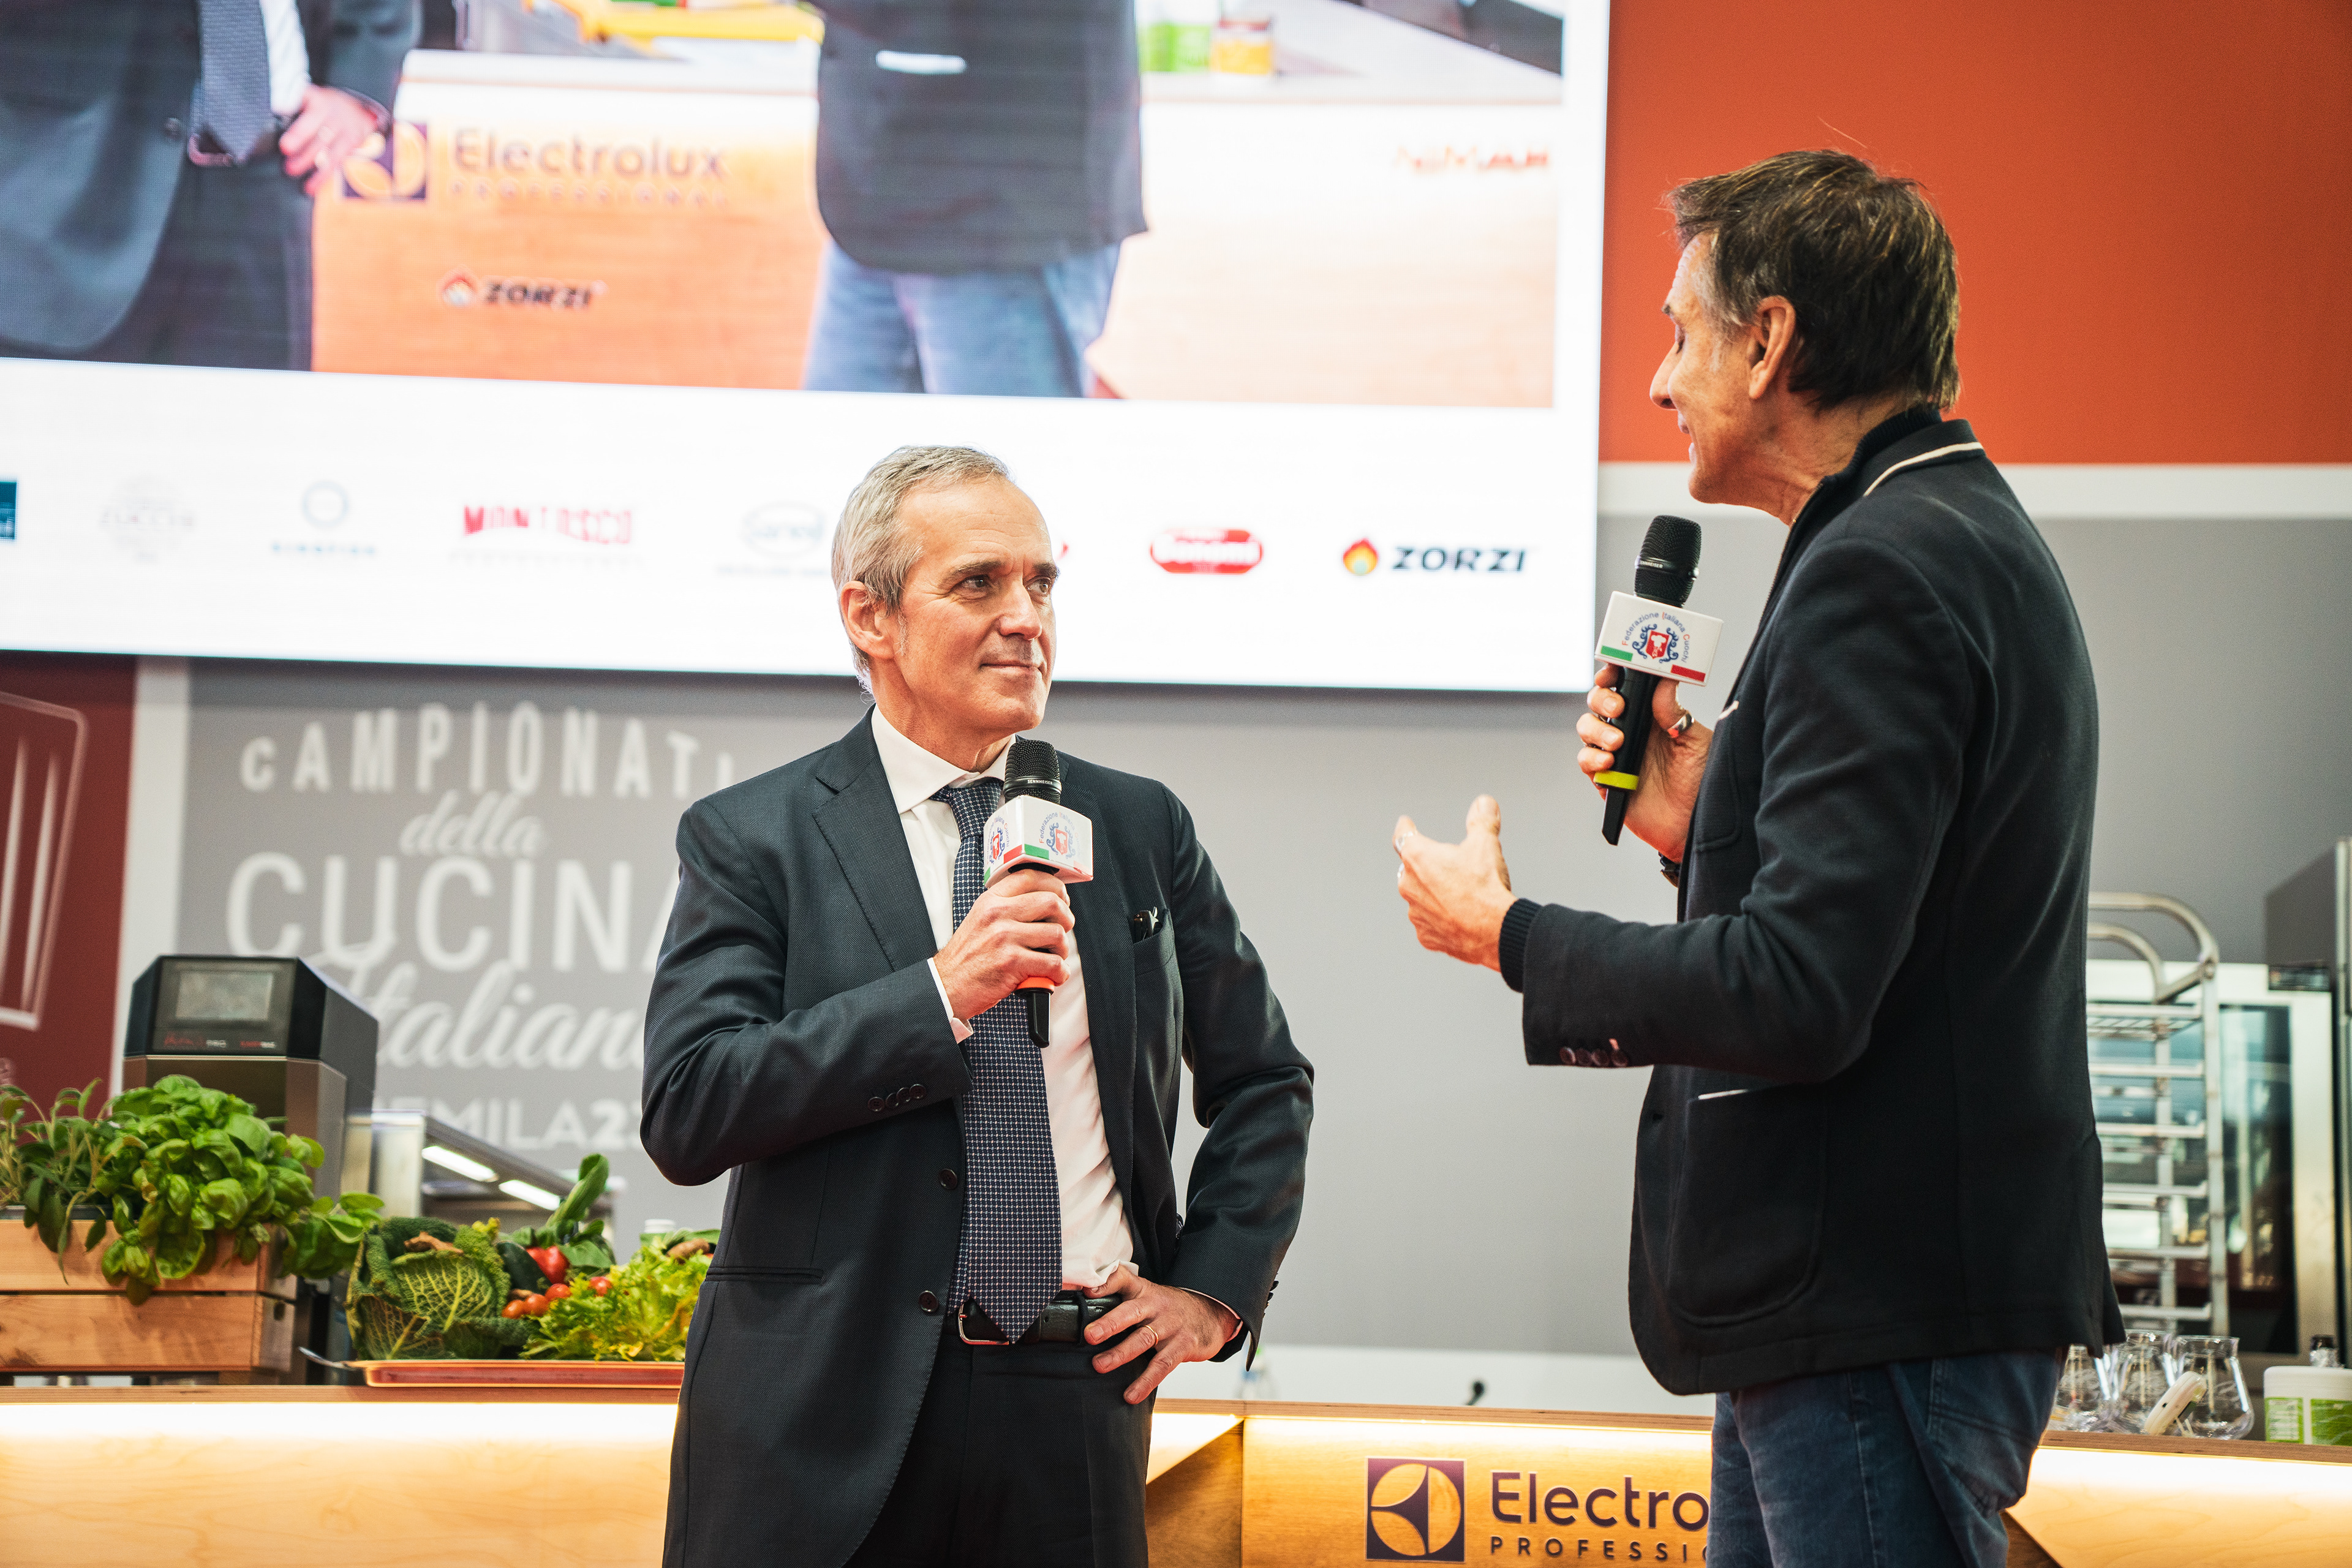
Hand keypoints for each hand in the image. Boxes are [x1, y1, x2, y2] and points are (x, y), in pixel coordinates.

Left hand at [280, 86, 380, 195]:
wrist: (358, 106)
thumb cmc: (324, 103)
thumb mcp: (309, 95)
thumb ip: (291, 101)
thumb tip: (272, 110)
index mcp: (319, 102)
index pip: (308, 118)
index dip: (297, 132)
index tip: (285, 146)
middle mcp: (334, 116)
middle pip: (318, 137)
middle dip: (303, 151)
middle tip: (288, 164)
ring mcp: (345, 130)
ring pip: (328, 152)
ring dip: (312, 167)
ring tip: (295, 174)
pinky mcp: (352, 144)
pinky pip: (336, 162)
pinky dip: (323, 177)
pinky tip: (311, 187)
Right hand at [932, 868, 1071, 1019]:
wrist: (947, 986)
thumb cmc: (967, 958)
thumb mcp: (981, 920)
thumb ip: (1007, 908)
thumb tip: (1045, 904)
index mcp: (991, 900)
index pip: (1032, 876)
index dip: (1055, 886)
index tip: (1062, 899)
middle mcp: (998, 914)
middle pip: (1052, 902)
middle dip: (1066, 919)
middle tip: (1062, 931)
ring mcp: (1004, 937)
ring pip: (1057, 934)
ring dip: (1062, 950)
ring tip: (1054, 958)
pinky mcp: (1011, 963)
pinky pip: (1053, 963)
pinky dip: (1059, 973)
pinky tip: (1052, 976)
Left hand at [1083, 1265, 1238, 1403]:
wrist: (1211, 1314)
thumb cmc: (1168, 1309)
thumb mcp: (1148, 1295)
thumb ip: (1121, 1299)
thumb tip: (1083, 1308)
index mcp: (1143, 1291)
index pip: (1124, 1280)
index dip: (1106, 1283)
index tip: (1088, 1290)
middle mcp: (1156, 1305)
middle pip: (1131, 1311)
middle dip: (1109, 1323)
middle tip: (1089, 1335)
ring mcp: (1171, 1325)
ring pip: (1144, 1338)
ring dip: (1121, 1353)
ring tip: (1100, 1365)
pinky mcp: (1183, 1345)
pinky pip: (1162, 1365)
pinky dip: (1146, 1381)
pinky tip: (1131, 1395)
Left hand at [1394, 796, 1517, 969]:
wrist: (1494, 930)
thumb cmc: (1485, 887)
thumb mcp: (1485, 844)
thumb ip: (1482, 820)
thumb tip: (1484, 803)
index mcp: (1418, 858)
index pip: (1403, 836)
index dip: (1405, 828)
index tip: (1405, 824)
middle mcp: (1410, 886)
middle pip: (1411, 869)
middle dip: (1426, 865)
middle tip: (1447, 865)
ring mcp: (1416, 914)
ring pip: (1420, 898)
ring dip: (1433, 894)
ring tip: (1458, 894)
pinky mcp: (1426, 936)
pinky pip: (1429, 923)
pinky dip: (1440, 919)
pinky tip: (1458, 917)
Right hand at [1576, 666, 1711, 860]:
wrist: (1695, 823)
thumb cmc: (1701, 781)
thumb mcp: (1695, 741)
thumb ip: (1674, 712)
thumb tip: (1662, 682)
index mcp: (1651, 715)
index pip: (1625, 686)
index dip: (1613, 675)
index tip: (1612, 672)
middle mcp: (1630, 731)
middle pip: (1599, 702)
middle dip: (1601, 699)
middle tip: (1618, 709)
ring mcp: (1616, 754)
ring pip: (1587, 728)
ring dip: (1596, 730)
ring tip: (1618, 742)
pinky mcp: (1606, 779)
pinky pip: (1587, 761)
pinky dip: (1592, 757)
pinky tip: (1609, 762)